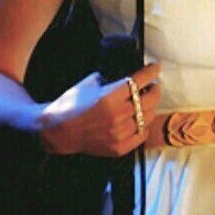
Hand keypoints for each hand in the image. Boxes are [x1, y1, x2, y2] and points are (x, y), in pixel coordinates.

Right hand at [38, 62, 161, 156]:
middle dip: (155, 89)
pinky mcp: (119, 148)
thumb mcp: (90, 83)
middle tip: (154, 85)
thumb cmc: (72, 104)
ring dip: (150, 107)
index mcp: (110, 96)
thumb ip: (111, 80)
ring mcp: (119, 133)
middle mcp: (117, 115)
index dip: (151, 72)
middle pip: (150, 99)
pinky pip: (141, 135)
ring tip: (146, 102)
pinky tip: (139, 119)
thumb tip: (129, 76)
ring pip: (148, 117)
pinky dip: (143, 125)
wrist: (58, 131)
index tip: (156, 67)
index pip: (139, 81)